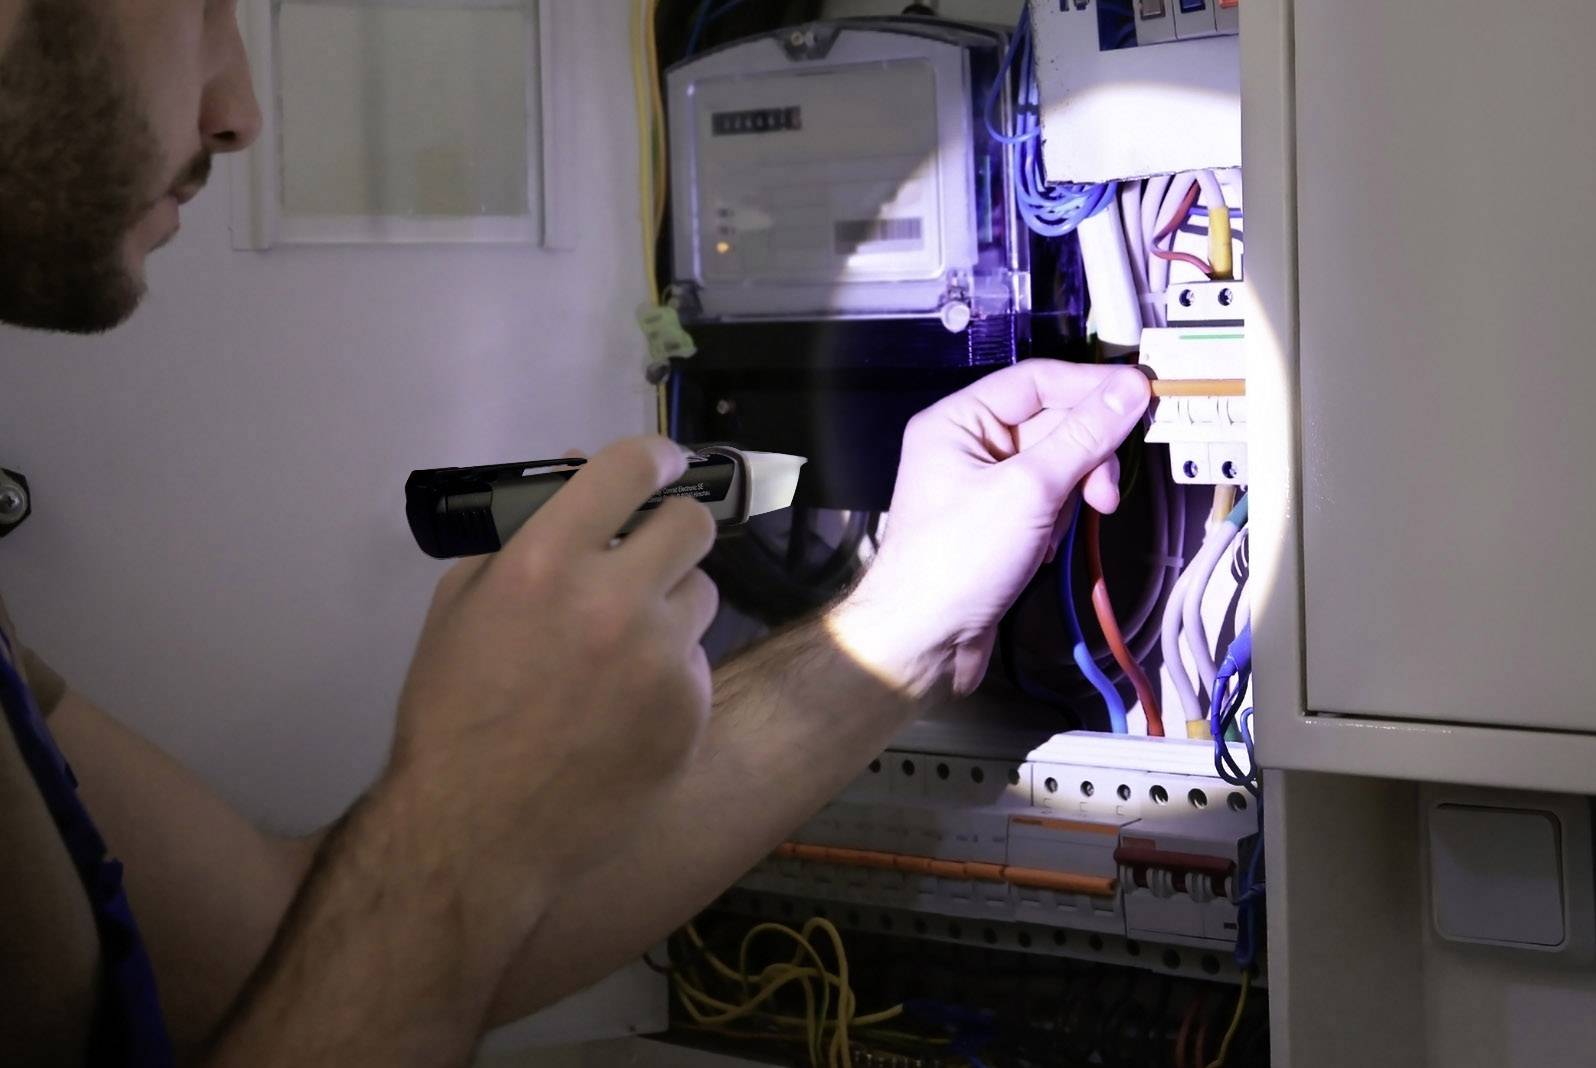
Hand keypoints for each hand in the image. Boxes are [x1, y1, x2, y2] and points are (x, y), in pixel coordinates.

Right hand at [382, 436, 718, 942]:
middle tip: (650, 553)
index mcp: (545, 561)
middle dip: (672, 530)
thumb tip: (575, 480)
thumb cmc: (452, 712)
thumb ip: (521, 537)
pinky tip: (624, 710)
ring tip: (625, 647)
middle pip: (692, 524)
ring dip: (672, 606)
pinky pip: (696, 664)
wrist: (473, 832)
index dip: (655, 456)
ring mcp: (660, 659)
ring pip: (702, 595)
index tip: (663, 463)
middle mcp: (614, 600)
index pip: (631, 468)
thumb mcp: (462, 605)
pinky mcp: (688, 710)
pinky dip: (668, 675)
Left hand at [831, 360, 1149, 694]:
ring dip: (1071, 496)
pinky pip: (1049, 500)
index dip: (1091, 388)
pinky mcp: (1000, 520)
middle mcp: (968, 445)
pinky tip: (1043, 549)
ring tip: (1056, 531)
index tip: (1138, 398)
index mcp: (958, 421)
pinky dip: (1058, 522)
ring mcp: (984, 484)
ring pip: (1059, 464)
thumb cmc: (951, 565)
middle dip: (1085, 457)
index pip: (1038, 380)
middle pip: (1054, 422)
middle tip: (1102, 491)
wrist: (925, 640)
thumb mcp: (1030, 489)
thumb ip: (1085, 436)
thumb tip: (1126, 392)